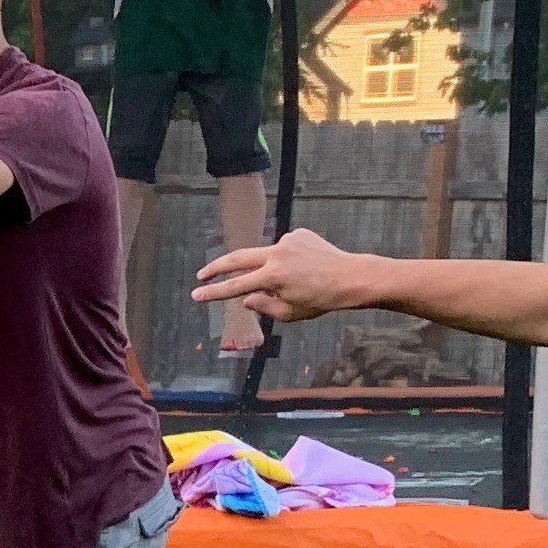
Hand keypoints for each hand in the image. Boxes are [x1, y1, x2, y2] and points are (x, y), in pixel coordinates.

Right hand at [194, 228, 376, 326]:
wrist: (351, 277)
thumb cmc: (321, 300)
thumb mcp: (289, 313)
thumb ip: (262, 306)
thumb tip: (245, 298)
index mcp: (272, 277)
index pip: (235, 286)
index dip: (213, 293)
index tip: (196, 295)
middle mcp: (276, 254)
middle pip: (237, 258)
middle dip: (217, 267)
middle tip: (202, 275)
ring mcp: (288, 241)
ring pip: (268, 257)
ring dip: (273, 271)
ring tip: (299, 283)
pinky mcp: (299, 234)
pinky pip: (285, 250)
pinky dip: (289, 261)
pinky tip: (308, 270)